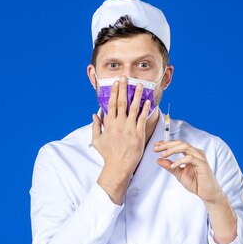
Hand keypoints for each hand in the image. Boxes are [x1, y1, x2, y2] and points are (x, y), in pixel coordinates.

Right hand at [92, 76, 150, 203]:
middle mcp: (119, 124)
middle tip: (125, 78)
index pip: (111, 104)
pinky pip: (143, 118)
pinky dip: (145, 109)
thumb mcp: (96, 140)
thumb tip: (94, 114)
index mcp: (109, 124)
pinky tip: (148, 101)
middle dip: (123, 89)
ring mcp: (129, 128)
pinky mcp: (139, 133)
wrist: (119, 165)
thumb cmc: (108, 154)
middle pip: (121, 102)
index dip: (113, 92)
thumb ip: (95, 126)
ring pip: (134, 108)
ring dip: (137, 95)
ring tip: (140, 85)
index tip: (115, 83)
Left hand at [153, 140, 224, 204]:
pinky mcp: (202, 164)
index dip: (165, 144)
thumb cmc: (196, 183)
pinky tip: (172, 165)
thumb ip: (169, 166)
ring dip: (172, 150)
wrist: (207, 193)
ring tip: (162, 155)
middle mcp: (196, 153)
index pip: (177, 144)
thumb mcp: (178, 174)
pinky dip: (179, 161)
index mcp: (190, 154)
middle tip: (156, 149)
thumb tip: (158, 160)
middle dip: (166, 145)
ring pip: (185, 147)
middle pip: (180, 143)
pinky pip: (190, 158)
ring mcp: (200, 158)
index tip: (155, 146)